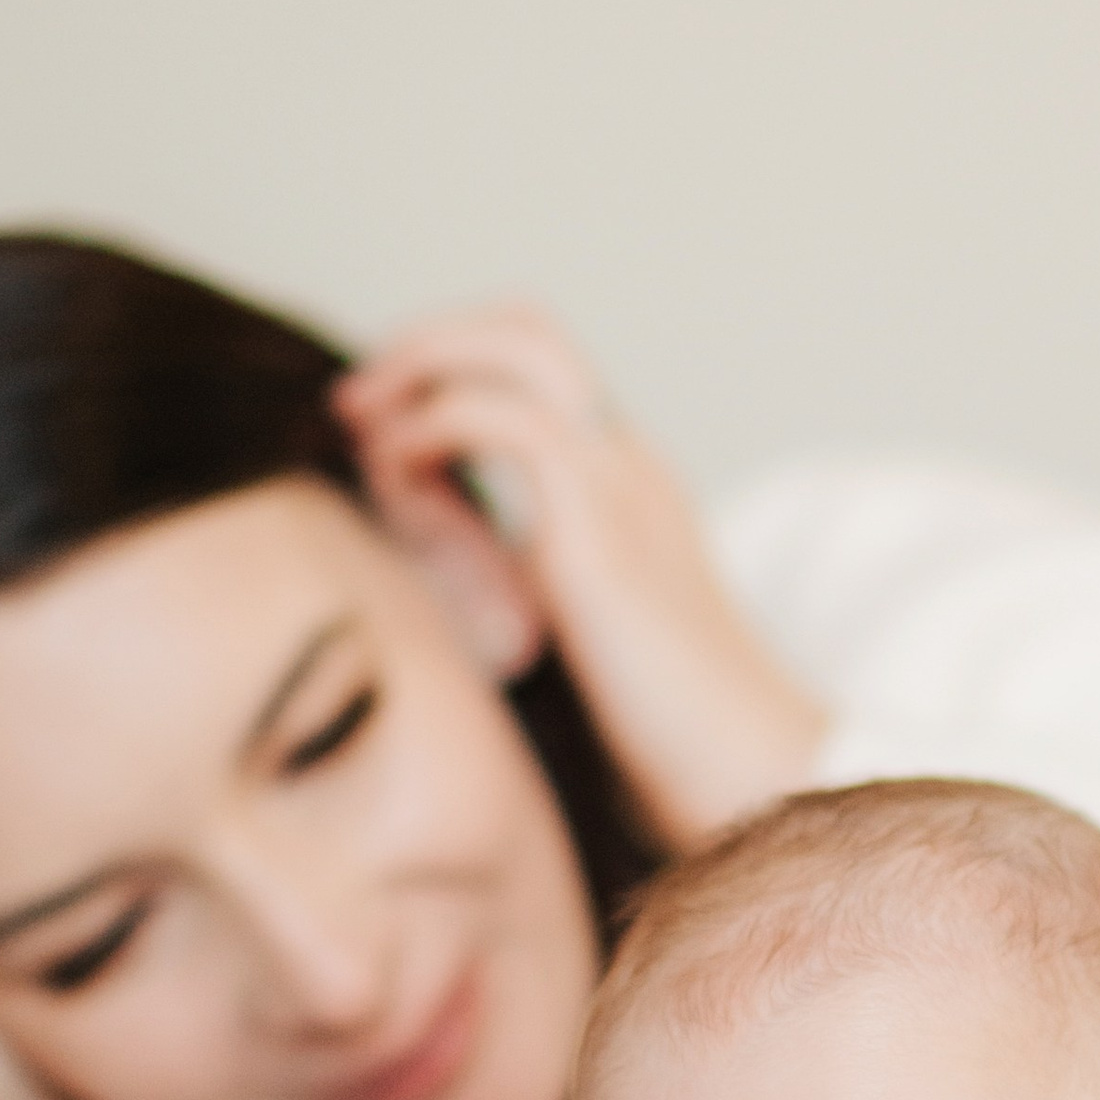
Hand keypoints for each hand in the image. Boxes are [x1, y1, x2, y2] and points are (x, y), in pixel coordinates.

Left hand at [336, 305, 829, 847]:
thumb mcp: (564, 637)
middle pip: (528, 326)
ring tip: (360, 425)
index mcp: (624, 486)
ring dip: (420, 368)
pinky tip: (392, 481)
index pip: (537, 367)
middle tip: (355, 402)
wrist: (744, 773)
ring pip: (516, 347)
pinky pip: (498, 421)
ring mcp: (620, 483)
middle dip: (426, 340)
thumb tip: (421, 572)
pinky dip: (429, 431)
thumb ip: (507, 584)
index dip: (449, 367)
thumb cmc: (660, 737)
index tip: (376, 424)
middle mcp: (627, 463)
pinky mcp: (597, 527)